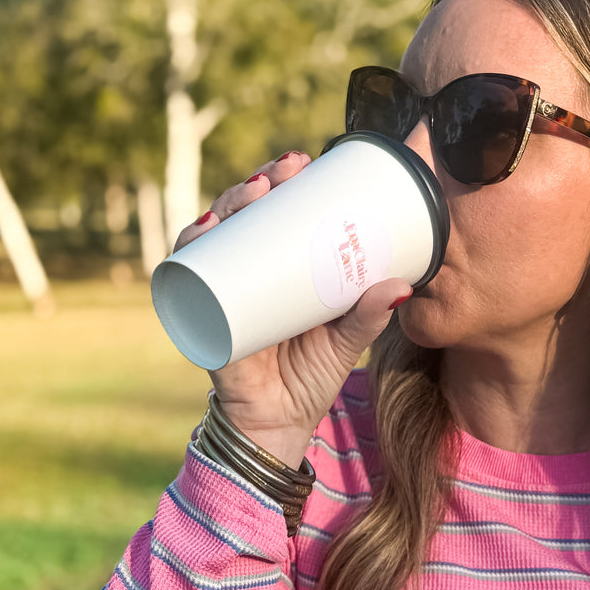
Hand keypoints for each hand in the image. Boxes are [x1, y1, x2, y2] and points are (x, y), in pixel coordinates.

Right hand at [173, 150, 412, 466]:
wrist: (280, 428)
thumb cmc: (310, 379)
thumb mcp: (345, 341)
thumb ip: (370, 316)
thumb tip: (404, 285)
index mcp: (276, 270)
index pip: (271, 213)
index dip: (280, 182)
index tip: (303, 161)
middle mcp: (242, 274)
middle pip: (239, 216)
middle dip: (256, 184)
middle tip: (283, 172)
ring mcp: (220, 293)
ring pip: (212, 236)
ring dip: (225, 205)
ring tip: (253, 193)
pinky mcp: (203, 320)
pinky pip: (186, 280)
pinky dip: (188, 253)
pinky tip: (202, 231)